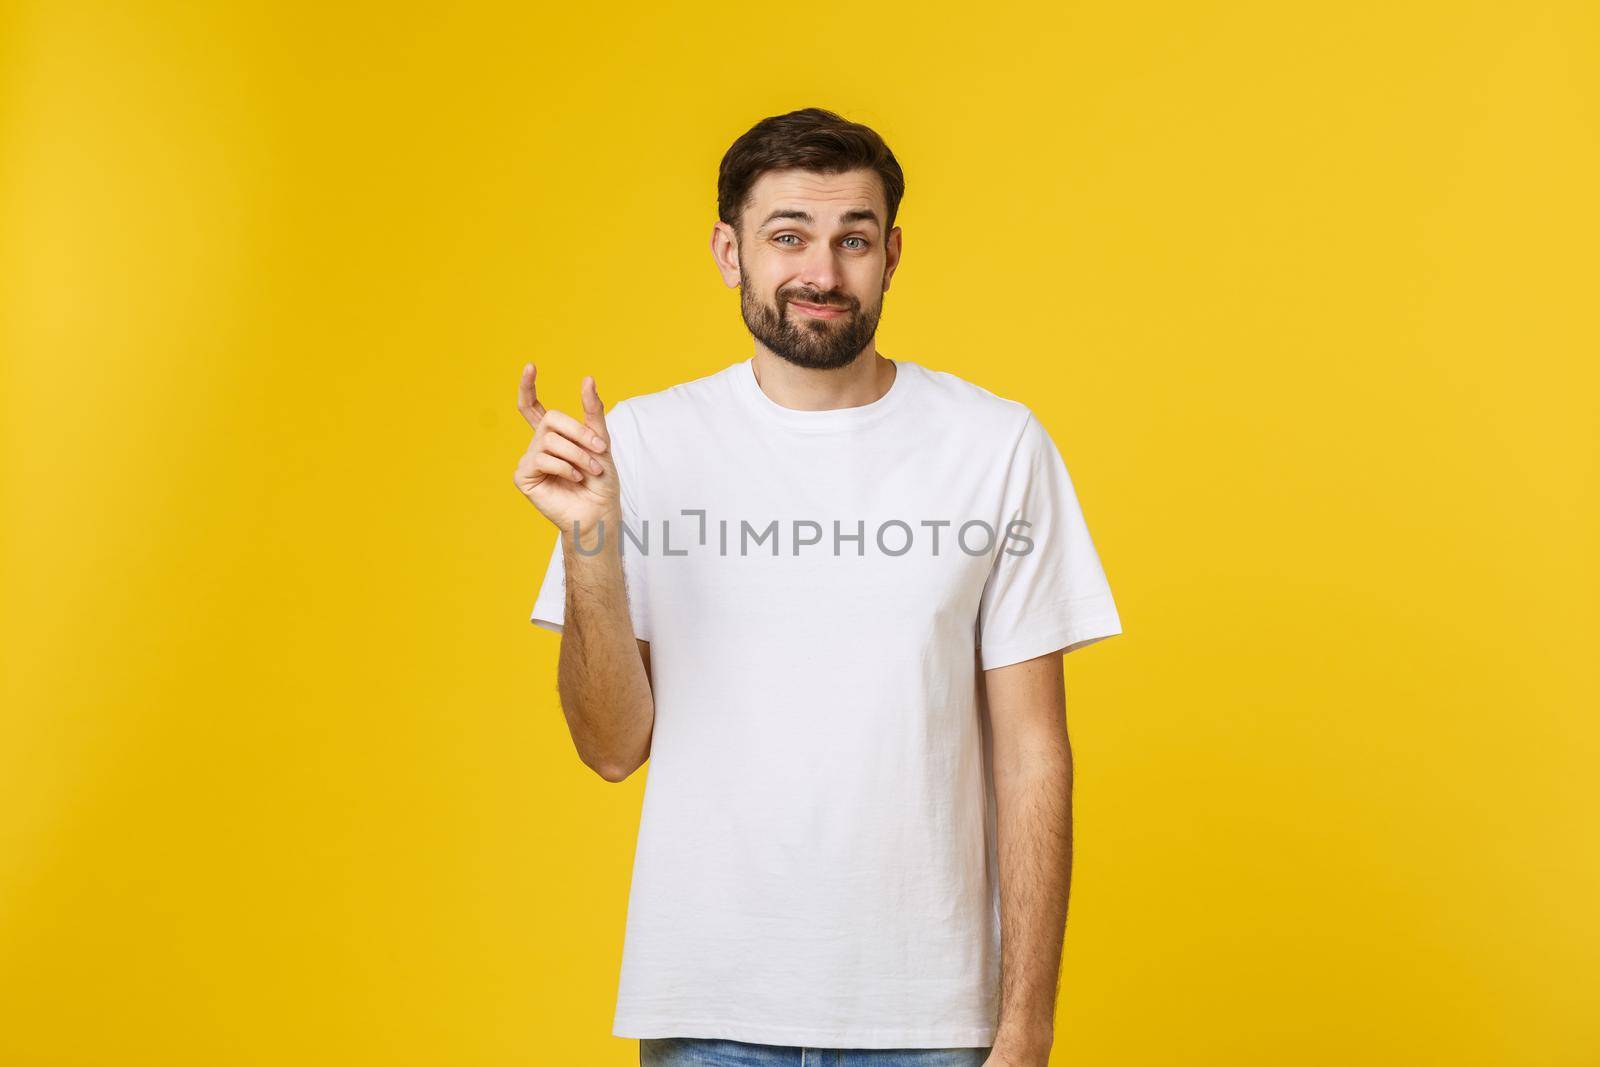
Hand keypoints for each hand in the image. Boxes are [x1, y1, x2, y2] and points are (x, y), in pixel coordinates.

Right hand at [512, 362, 620, 540]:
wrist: (600, 512)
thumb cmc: (601, 481)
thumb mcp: (601, 441)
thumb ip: (592, 412)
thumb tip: (587, 379)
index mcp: (554, 436)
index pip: (533, 407)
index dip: (528, 387)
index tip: (530, 366)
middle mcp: (538, 445)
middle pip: (550, 419)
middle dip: (578, 432)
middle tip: (599, 449)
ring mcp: (529, 460)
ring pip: (548, 440)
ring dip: (577, 454)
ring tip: (590, 471)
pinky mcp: (524, 477)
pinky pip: (541, 458)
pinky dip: (564, 467)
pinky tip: (574, 479)